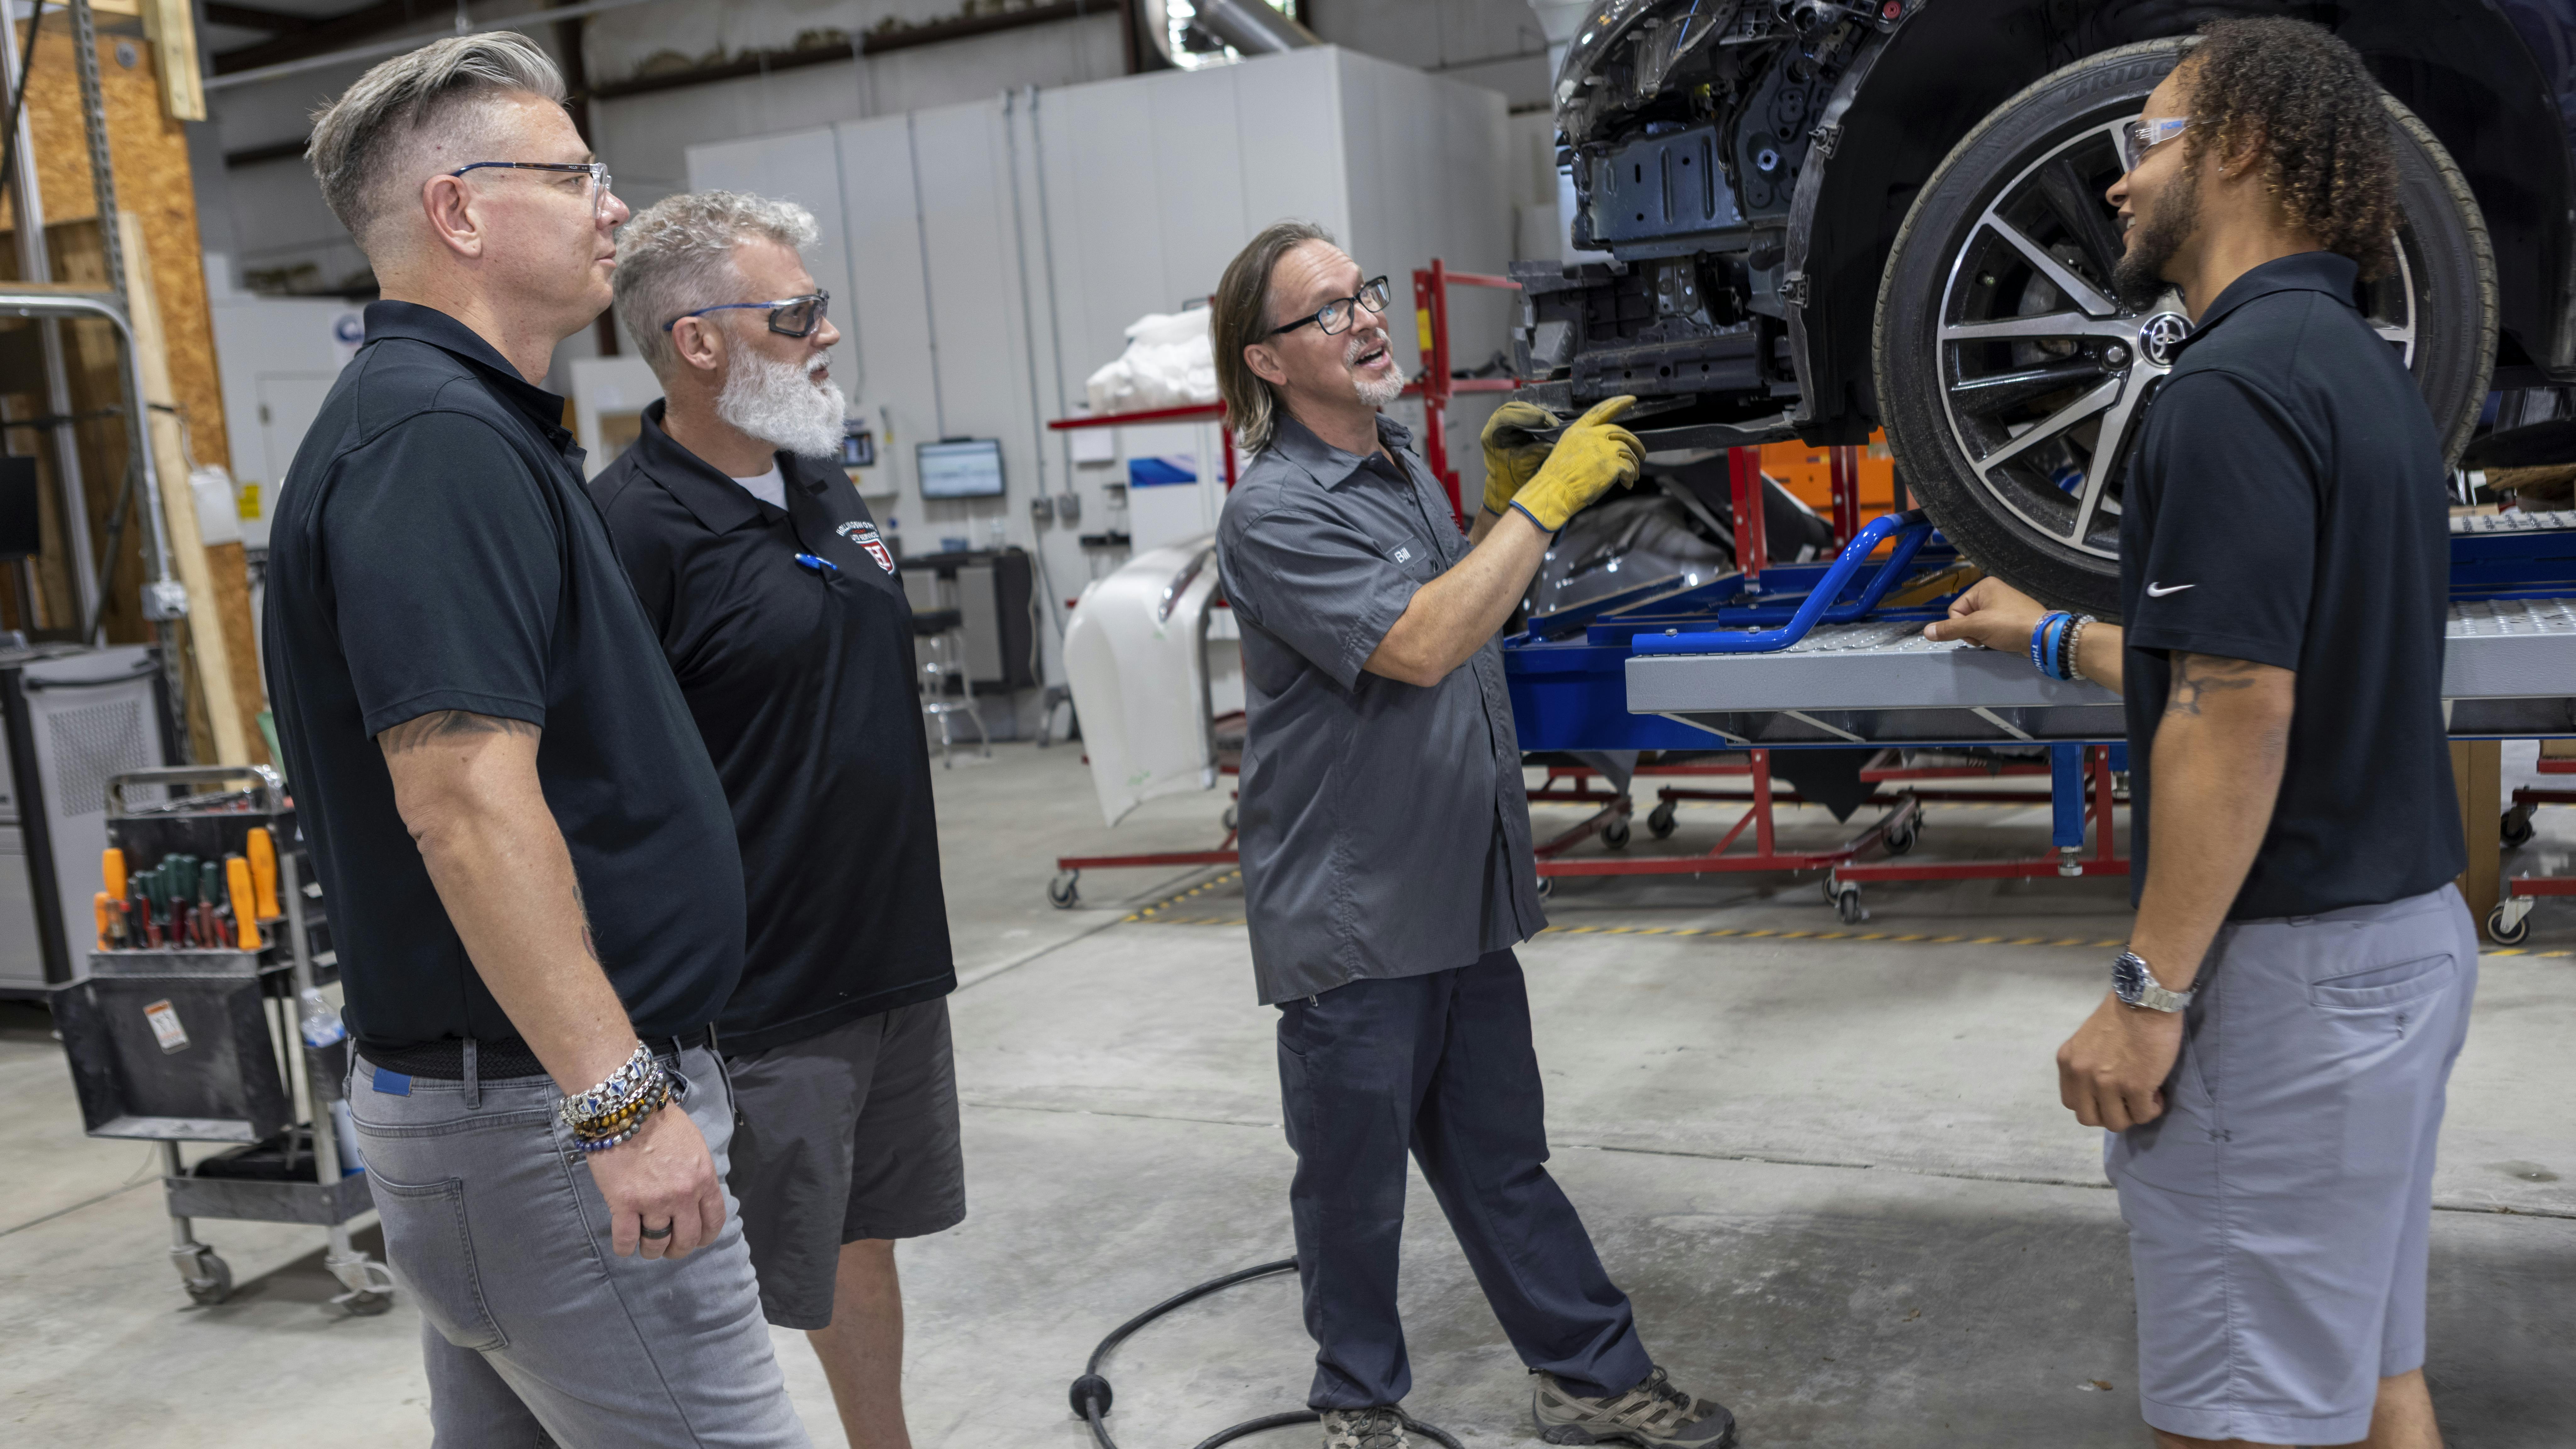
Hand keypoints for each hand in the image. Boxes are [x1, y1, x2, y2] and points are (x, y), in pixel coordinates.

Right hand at [587, 1093, 725, 1259]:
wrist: (627, 1108)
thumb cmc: (661, 1122)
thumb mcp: (694, 1146)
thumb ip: (698, 1174)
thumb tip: (696, 1195)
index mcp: (703, 1179)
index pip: (713, 1220)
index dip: (706, 1236)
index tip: (697, 1240)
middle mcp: (683, 1195)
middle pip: (686, 1238)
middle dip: (679, 1249)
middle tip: (670, 1249)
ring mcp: (653, 1201)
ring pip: (656, 1243)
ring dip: (651, 1250)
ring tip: (646, 1246)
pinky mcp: (624, 1203)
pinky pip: (626, 1239)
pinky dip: (625, 1248)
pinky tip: (625, 1247)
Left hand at [1479, 400, 1561, 514]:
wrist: (1507, 482)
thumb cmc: (1510, 476)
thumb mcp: (1522, 466)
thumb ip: (1535, 453)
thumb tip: (1553, 443)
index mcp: (1490, 436)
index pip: (1504, 418)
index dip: (1523, 416)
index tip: (1540, 419)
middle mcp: (1495, 426)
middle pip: (1513, 409)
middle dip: (1533, 413)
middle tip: (1551, 422)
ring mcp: (1504, 423)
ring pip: (1521, 409)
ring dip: (1538, 415)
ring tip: (1553, 424)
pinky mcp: (1515, 423)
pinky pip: (1526, 414)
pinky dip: (1538, 418)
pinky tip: (1549, 425)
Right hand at [1509, 395, 1643, 531]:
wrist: (1554, 493)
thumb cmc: (1556, 480)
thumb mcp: (1564, 452)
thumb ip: (1584, 445)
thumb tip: (1604, 450)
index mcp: (1577, 432)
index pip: (1600, 411)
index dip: (1617, 404)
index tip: (1631, 399)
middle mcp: (1591, 436)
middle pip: (1621, 432)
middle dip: (1635, 443)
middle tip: (1641, 454)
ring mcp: (1603, 449)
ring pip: (1628, 451)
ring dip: (1634, 463)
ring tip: (1633, 476)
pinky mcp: (1611, 464)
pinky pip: (1629, 467)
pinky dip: (1631, 476)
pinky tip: (1626, 484)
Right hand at [1922, 575, 2046, 652]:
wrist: (2044, 636)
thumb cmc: (2009, 625)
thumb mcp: (1977, 627)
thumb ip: (1950, 629)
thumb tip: (1926, 632)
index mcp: (1984, 586)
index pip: (1956, 609)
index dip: (1961, 625)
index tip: (1976, 633)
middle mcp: (1993, 591)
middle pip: (1966, 616)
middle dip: (1973, 631)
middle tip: (1987, 636)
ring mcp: (2003, 604)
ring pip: (1978, 623)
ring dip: (1982, 634)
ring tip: (1996, 638)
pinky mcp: (2011, 616)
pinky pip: (1992, 626)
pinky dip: (1993, 635)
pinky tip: (2002, 639)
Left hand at [2056, 990, 2184, 1131]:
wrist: (2146, 998)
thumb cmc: (2122, 1014)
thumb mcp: (2088, 1040)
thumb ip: (2088, 1064)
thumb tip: (2099, 1091)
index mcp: (2068, 1061)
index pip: (2071, 1102)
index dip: (2093, 1103)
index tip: (2110, 1094)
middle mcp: (2081, 1074)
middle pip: (2089, 1118)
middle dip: (2110, 1114)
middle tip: (2127, 1100)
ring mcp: (2107, 1083)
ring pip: (2116, 1122)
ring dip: (2133, 1113)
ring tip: (2145, 1096)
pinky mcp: (2135, 1087)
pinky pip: (2143, 1115)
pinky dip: (2153, 1108)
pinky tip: (2157, 1092)